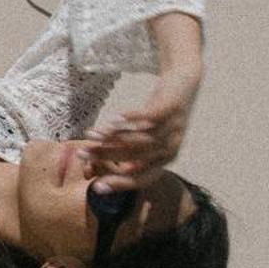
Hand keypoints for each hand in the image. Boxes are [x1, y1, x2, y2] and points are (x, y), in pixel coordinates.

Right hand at [83, 17, 202, 190]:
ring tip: (91, 135)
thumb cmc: (162, 112)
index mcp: (166, 159)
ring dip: (113, 138)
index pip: (142, 178)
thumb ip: (139, 154)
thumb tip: (121, 172)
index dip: (120, 184)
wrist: (185, 81)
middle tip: (82, 153)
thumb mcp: (150, 136)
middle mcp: (171, 147)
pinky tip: (114, 118)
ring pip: (139, 139)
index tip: (97, 187)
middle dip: (106, 156)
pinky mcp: (171, 108)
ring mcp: (173, 128)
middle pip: (135, 157)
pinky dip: (131, 119)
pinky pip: (150, 117)